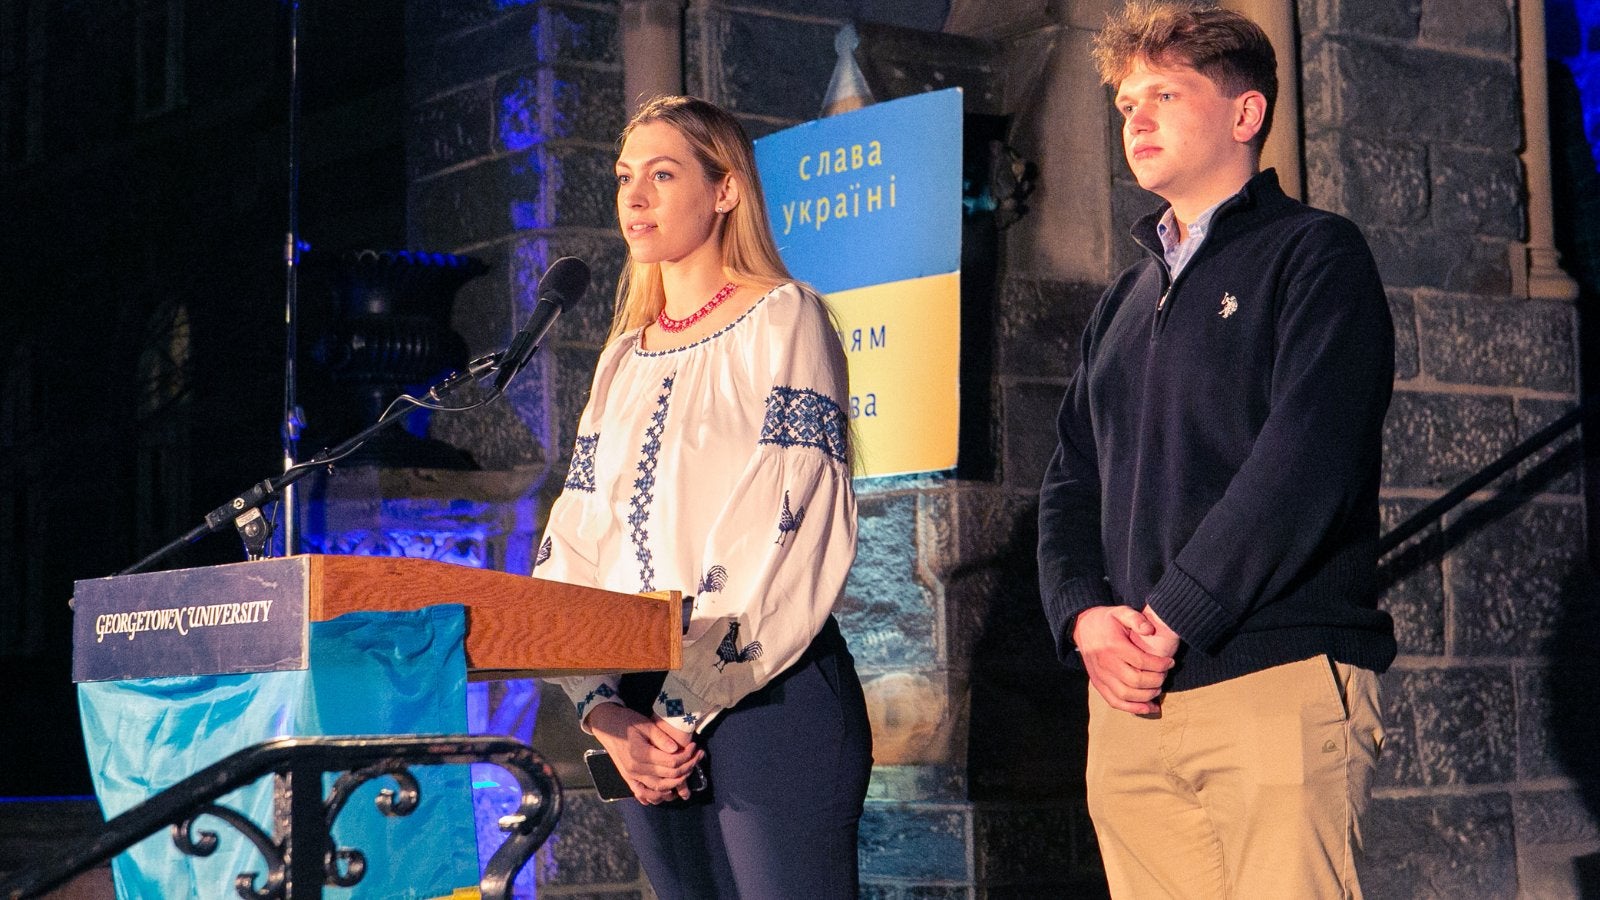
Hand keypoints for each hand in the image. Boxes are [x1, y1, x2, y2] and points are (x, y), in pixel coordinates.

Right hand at [586, 704, 702, 803]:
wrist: (606, 725)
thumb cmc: (627, 721)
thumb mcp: (645, 724)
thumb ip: (660, 737)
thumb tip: (676, 749)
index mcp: (640, 753)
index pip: (671, 762)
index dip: (687, 756)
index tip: (695, 747)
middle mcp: (636, 769)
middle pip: (668, 776)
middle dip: (687, 768)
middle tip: (697, 757)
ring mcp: (631, 776)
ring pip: (659, 788)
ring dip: (676, 784)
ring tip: (687, 772)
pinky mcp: (628, 779)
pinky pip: (643, 793)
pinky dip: (655, 797)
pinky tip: (667, 794)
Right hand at [1073, 606, 1176, 715]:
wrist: (1082, 627)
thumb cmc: (1107, 620)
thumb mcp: (1121, 611)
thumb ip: (1136, 618)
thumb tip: (1150, 630)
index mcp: (1113, 646)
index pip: (1141, 661)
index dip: (1160, 665)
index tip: (1170, 662)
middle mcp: (1105, 663)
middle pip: (1136, 680)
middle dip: (1156, 680)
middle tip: (1164, 675)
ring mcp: (1100, 676)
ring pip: (1126, 694)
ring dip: (1147, 696)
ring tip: (1158, 688)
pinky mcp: (1098, 684)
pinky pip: (1115, 702)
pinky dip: (1133, 708)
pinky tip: (1148, 707)